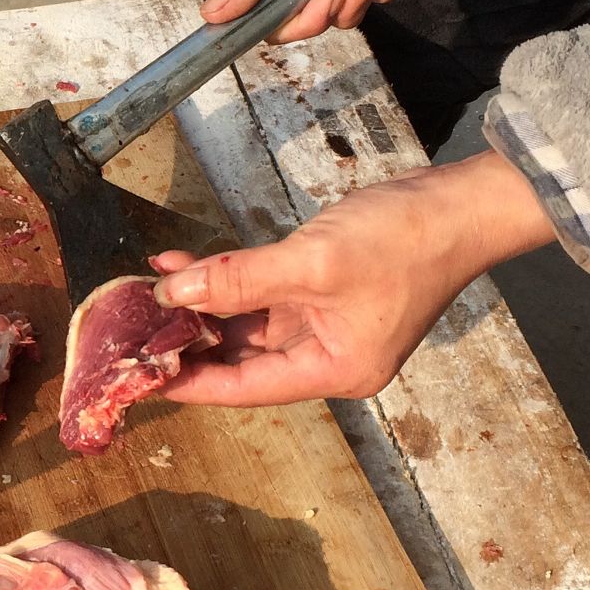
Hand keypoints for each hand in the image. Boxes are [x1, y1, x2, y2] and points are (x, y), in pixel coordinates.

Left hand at [149, 152, 554, 405]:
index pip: (246, 387)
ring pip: (246, 322)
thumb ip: (238, 281)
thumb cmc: (403, 240)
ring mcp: (327, 322)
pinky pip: (262, 292)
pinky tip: (182, 262)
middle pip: (242, 358)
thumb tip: (171, 293)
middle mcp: (329, 355)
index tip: (138, 376)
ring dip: (199, 303)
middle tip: (128, 328)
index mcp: (335, 370)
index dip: (189, 381)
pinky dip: (226, 278)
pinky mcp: (324, 289)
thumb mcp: (312, 263)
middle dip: (186, 338)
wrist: (461, 202)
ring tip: (144, 290)